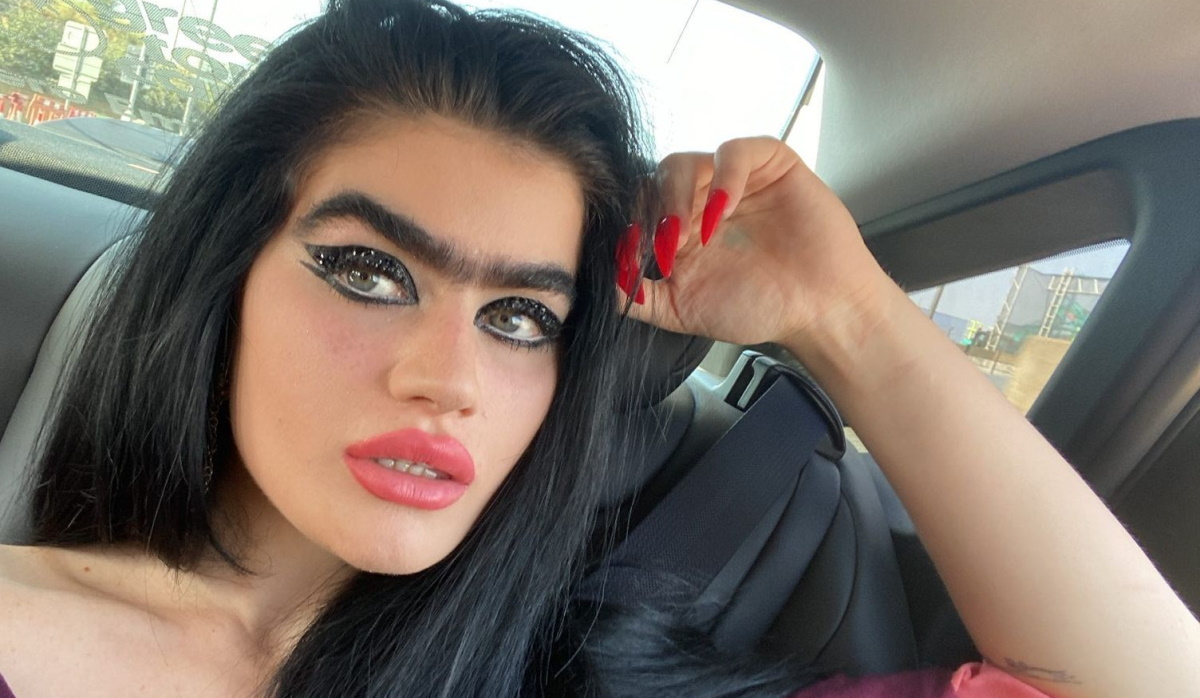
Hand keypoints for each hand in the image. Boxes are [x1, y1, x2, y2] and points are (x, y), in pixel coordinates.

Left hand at [621, 137, 892, 357]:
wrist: (819, 310)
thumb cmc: (759, 308)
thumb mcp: (683, 311)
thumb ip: (641, 299)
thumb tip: (605, 282)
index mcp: (679, 230)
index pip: (638, 207)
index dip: (631, 225)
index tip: (634, 255)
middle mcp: (701, 200)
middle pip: (655, 180)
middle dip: (653, 211)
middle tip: (666, 245)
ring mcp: (732, 180)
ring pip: (685, 161)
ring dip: (678, 194)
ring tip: (691, 233)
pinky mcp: (769, 164)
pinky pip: (734, 150)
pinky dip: (723, 175)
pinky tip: (722, 211)